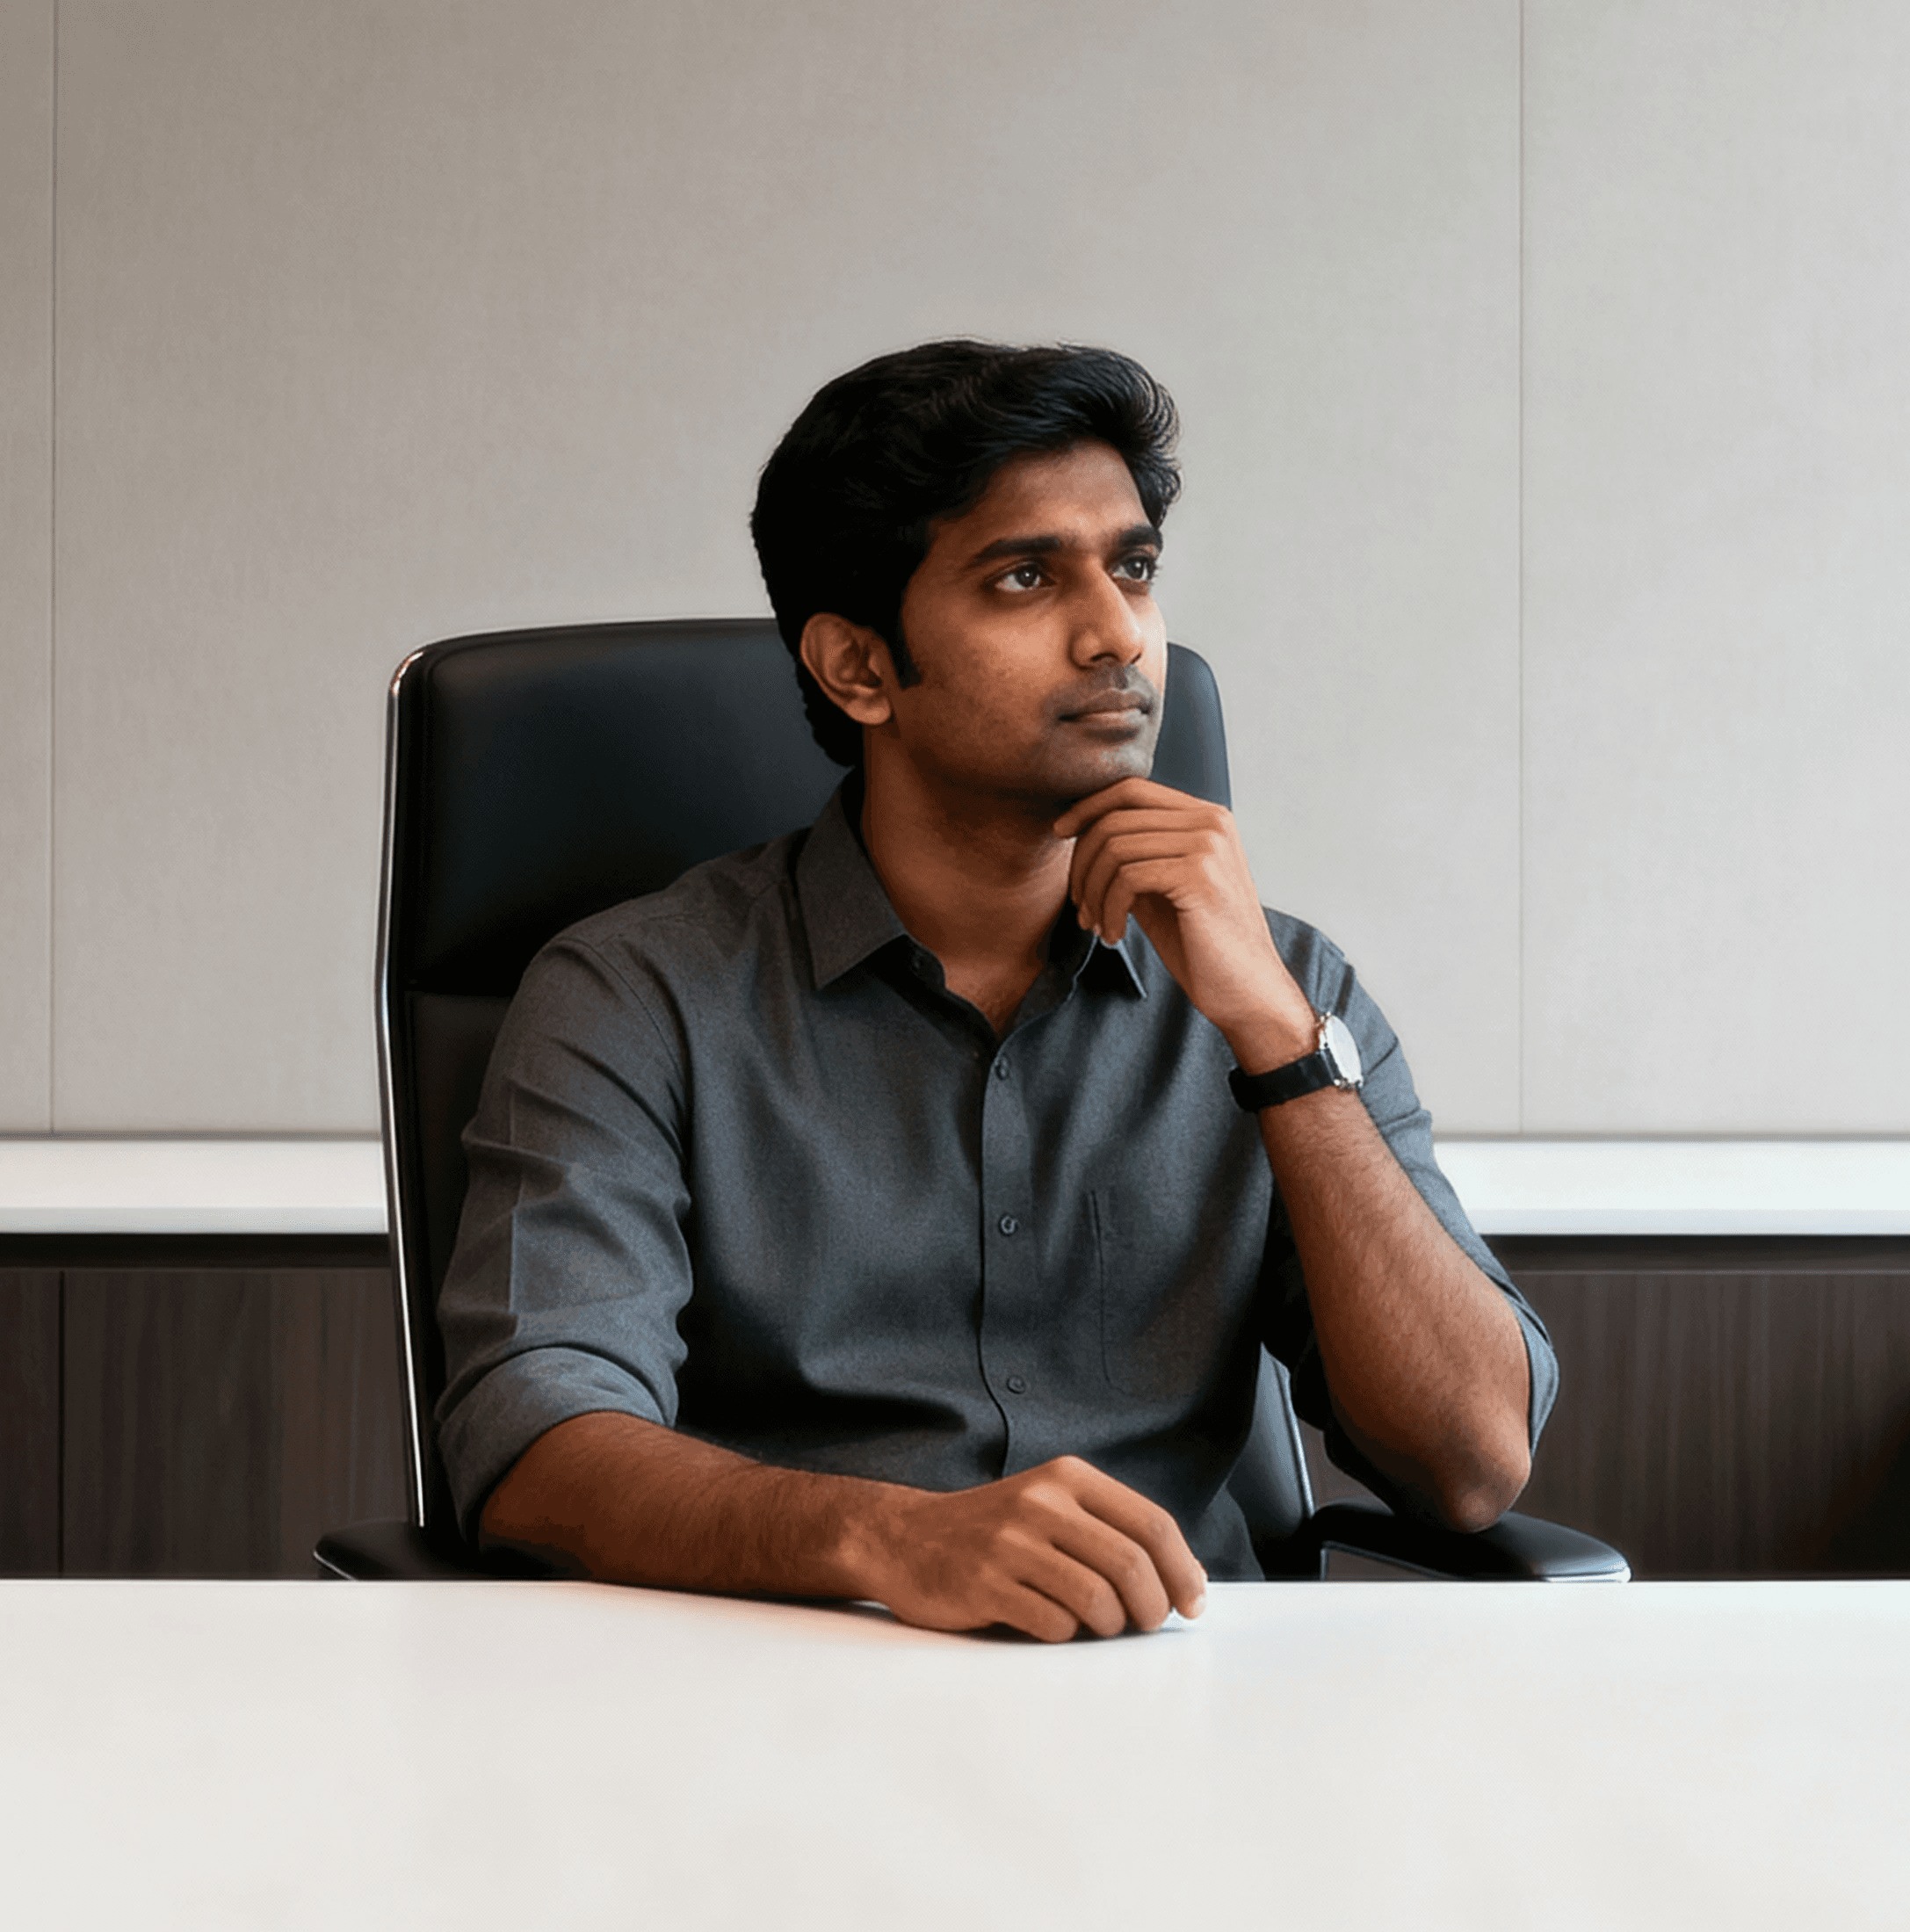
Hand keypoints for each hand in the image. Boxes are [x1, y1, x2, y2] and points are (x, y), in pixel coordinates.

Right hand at [857, 1455, 1206, 1642]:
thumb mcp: (1053, 1508)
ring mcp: (1010, 1542)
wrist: (905, 1537)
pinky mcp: (983, 1582)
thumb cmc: (996, 1533)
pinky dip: (1063, 1634)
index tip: (1194, 1606)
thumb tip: (1187, 1581)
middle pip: (1131, 1565)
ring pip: (1097, 1599)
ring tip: (1097, 1625)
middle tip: (1144, 1624)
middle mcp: (1041, 1501)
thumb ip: (1112, 1532)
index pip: (1152, 1523)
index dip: (1183, 1571)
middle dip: (1152, 1608)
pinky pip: (1053, 1624)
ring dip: (1109, 1626)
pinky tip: (1049, 1623)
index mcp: (1068, 1477)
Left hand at [1054, 778, 1312, 1062]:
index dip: (1088, 807)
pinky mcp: (1199, 876)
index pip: (1132, 790)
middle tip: (1078, 904)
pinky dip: (1108, 909)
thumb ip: (1134, 854)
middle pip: (1116, 818)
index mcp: (1206, 817)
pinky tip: (1114, 935)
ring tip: (1095, 924)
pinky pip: (1126, 878)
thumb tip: (1080, 830)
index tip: (1060, 834)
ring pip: (1115, 848)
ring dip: (1092, 892)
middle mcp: (1211, 821)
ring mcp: (1208, 845)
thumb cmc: (1201, 943)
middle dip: (1082, 862)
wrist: (1245, 990)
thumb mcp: (1161, 888)